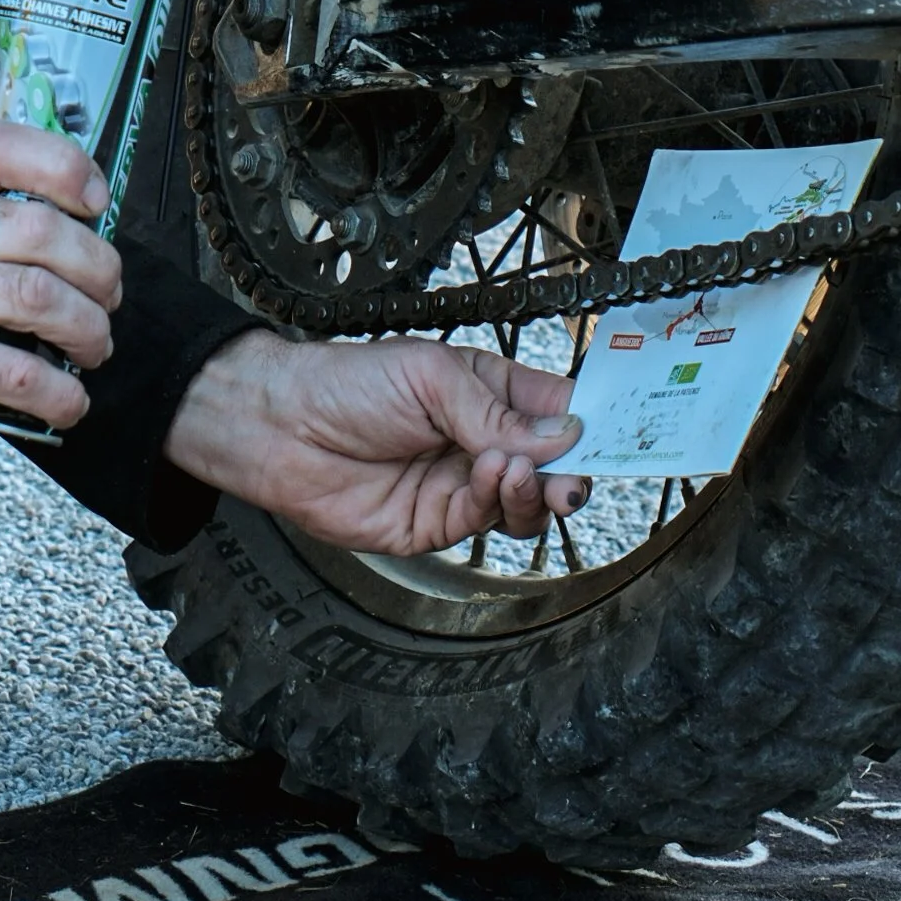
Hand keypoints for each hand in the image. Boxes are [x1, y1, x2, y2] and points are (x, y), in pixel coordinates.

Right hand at [0, 122, 119, 466]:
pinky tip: (67, 401)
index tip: (96, 202)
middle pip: (38, 227)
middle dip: (97, 267)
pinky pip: (15, 369)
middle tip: (107, 295)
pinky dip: (59, 392)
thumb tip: (49, 223)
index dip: (63, 165)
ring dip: (87, 328)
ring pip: (39, 295)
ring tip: (93, 346)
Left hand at [164, 328, 586, 555]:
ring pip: (525, 503)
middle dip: (573, 470)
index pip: (556, 411)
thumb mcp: (429, 375)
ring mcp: (460, 485)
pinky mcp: (435, 525)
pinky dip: (496, 500)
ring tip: (517, 467)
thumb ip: (495, 411)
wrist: (278, 426)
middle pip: (551, 466)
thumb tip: (562, 436)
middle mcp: (481, 441)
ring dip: (534, 489)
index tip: (622, 432)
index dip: (590, 423)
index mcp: (488, 392)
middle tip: (576, 472)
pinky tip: (488, 473)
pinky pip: (484, 523)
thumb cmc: (344, 382)